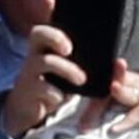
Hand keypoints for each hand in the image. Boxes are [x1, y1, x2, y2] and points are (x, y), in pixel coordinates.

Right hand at [3, 19, 87, 138]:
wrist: (31, 108)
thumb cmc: (53, 86)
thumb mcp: (63, 73)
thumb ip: (79, 64)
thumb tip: (110, 61)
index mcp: (43, 48)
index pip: (44, 29)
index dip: (56, 32)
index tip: (71, 46)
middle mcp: (33, 55)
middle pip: (37, 34)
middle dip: (56, 38)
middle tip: (69, 50)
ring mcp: (29, 71)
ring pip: (45, 61)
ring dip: (66, 69)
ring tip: (82, 80)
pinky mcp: (28, 90)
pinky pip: (43, 88)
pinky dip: (57, 94)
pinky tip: (60, 98)